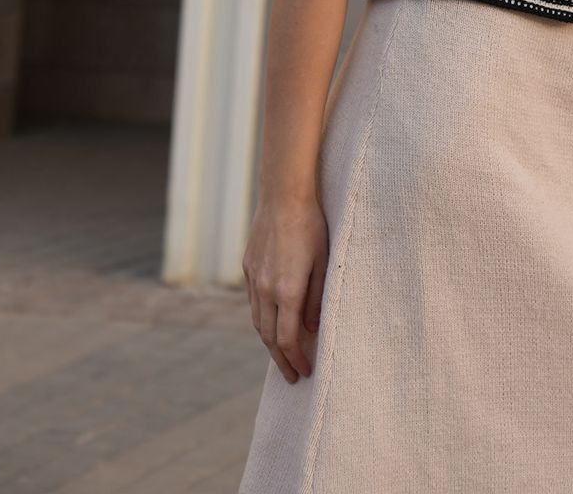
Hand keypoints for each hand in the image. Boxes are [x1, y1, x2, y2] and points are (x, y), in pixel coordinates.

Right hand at [242, 197, 328, 382]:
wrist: (284, 196)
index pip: (287, 339)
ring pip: (257, 321)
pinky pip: (252, 302)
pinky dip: (261, 319)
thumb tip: (311, 330)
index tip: (305, 373)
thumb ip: (316, 300)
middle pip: (268, 337)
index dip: (296, 360)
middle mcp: (265, 290)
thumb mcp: (324, 263)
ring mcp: (253, 279)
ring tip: (281, 355)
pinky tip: (271, 321)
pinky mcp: (248, 266)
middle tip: (292, 376)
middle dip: (281, 360)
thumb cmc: (311, 227)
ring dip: (268, 342)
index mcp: (286, 291)